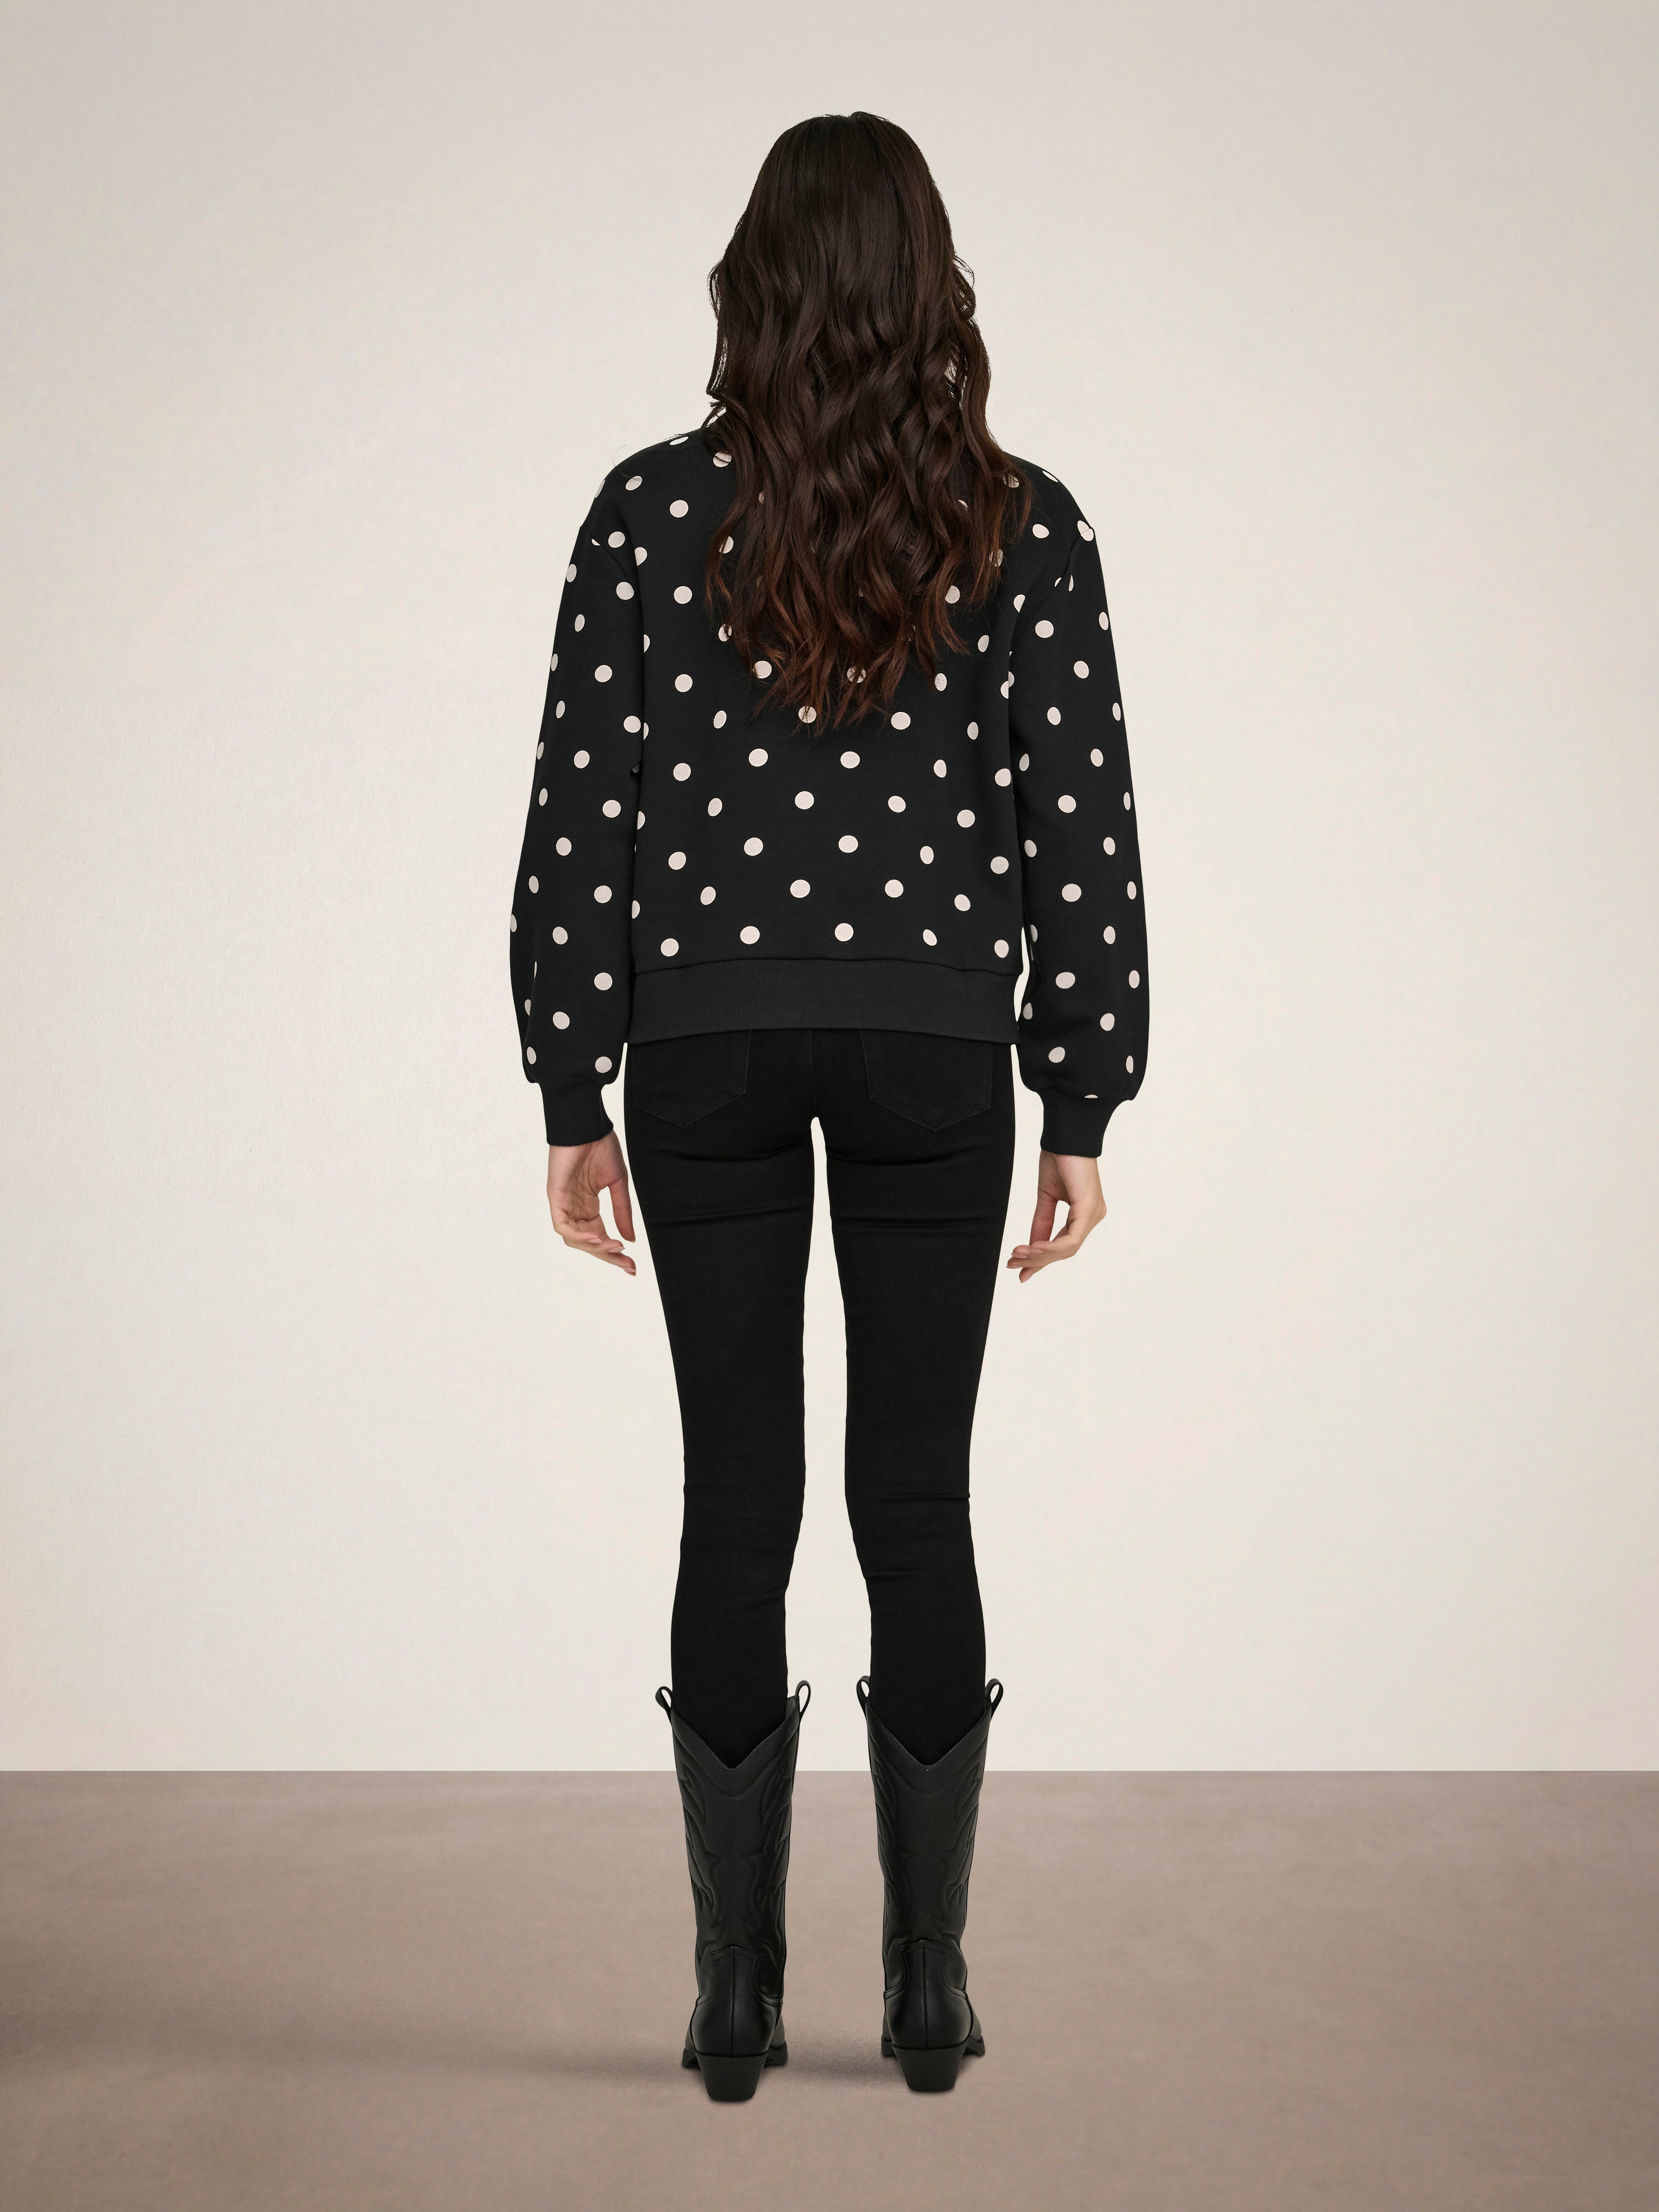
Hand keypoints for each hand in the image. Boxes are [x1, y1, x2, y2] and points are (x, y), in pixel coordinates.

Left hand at [547, 1132, 635, 1275]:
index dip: (614, 1252)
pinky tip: (596, 1238)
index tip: (631, 1266)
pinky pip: (562, 1225)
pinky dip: (578, 1235)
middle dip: (607, 1255)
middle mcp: (575, 1208)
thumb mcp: (617, 1184)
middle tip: (627, 1265)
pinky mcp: (556, 1196)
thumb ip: (622, 1212)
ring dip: (595, 1247)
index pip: (600, 1237)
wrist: (587, 1124)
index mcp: (589, 1206)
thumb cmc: (600, 1146)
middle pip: (588, 1242)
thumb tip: (631, 1239)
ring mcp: (564, 1203)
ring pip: (574, 1238)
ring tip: (614, 1248)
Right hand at [1007, 1150, 1105, 1282]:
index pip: (1064, 1245)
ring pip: (1067, 1249)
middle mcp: (1092, 1217)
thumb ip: (1041, 1222)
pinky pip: (1070, 1239)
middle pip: (1064, 1251)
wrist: (1066, 1136)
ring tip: (1016, 1255)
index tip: (1020, 1268)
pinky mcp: (1088, 1210)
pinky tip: (1032, 1248)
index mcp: (1084, 1214)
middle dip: (1036, 1261)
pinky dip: (1050, 1247)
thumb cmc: (1059, 1158)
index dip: (1042, 1259)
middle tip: (1012, 1264)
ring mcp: (1093, 1215)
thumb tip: (1031, 1245)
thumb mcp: (1046, 1196)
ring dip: (1039, 1255)